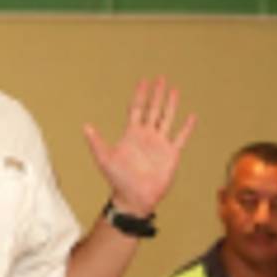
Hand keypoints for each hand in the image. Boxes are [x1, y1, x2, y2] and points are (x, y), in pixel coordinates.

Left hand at [83, 77, 195, 215]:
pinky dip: (186, 127)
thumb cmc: (118, 180)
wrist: (134, 198)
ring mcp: (160, 144)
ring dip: (171, 104)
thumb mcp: (104, 159)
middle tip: (161, 78)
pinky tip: (191, 116)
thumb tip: (85, 126)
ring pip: (167, 118)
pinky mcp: (171, 154)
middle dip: (157, 94)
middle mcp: (146, 136)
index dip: (139, 95)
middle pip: (153, 109)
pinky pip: (180, 137)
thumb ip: (96, 142)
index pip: (136, 109)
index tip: (143, 81)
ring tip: (175, 90)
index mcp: (131, 134)